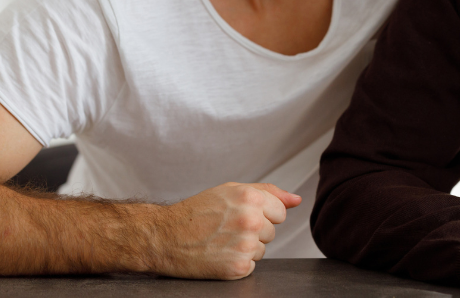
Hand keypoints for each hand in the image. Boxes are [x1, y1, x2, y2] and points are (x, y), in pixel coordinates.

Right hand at [153, 182, 300, 279]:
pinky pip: (251, 266)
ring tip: (220, 241)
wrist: (164, 237)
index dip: (261, 215)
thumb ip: (268, 192)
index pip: (280, 212)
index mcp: (251, 197)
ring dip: (245, 248)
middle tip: (226, 229)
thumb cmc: (196, 212)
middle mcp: (250, 220)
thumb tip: (296, 200)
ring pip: (262, 250)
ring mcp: (245, 245)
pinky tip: (218, 255)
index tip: (239, 216)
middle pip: (272, 232)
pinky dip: (237, 263)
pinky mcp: (238, 267)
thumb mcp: (231, 191)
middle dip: (254, 232)